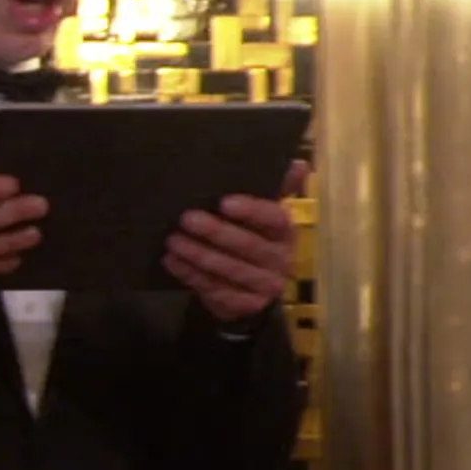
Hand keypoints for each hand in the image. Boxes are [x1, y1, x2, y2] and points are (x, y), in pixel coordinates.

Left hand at [167, 158, 302, 323]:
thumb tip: (298, 164)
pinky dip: (191, 276)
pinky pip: (216, 290)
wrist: (249, 287)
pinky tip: (172, 262)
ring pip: (231, 270)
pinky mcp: (247, 305)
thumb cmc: (252, 238)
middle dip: (216, 232)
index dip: (252, 210)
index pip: (275, 219)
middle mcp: (283, 259)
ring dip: (199, 255)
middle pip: (250, 246)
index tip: (225, 202)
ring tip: (172, 241)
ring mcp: (267, 285)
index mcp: (287, 231)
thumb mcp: (263, 215)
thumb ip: (276, 189)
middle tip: (186, 218)